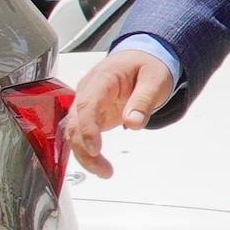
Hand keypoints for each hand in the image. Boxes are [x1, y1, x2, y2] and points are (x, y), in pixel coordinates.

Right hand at [61, 42, 173, 177]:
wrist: (142, 57)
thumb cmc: (147, 65)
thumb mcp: (155, 79)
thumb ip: (144, 100)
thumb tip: (133, 122)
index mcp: (103, 78)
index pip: (87, 103)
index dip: (87, 127)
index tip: (94, 148)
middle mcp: (88, 91)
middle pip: (75, 122)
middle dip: (84, 149)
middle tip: (104, 170)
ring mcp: (87, 103)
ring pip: (74, 132)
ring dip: (84, 154)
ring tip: (105, 172)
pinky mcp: (91, 114)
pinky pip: (81, 134)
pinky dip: (86, 151)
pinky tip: (99, 166)